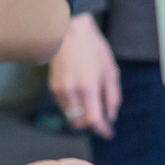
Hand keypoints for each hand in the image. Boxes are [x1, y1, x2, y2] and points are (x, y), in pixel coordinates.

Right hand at [46, 14, 120, 137]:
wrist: (70, 32)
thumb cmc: (93, 49)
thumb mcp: (110, 71)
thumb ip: (112, 97)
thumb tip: (110, 116)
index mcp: (88, 88)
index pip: (94, 121)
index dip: (102, 130)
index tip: (109, 133)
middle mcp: (71, 92)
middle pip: (81, 123)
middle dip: (92, 125)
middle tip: (103, 122)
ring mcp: (60, 90)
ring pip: (71, 116)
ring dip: (82, 117)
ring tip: (93, 107)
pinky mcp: (53, 87)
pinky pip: (64, 106)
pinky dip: (74, 108)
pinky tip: (82, 97)